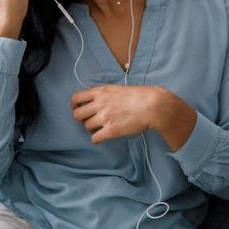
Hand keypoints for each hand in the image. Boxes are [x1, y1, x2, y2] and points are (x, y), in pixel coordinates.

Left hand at [71, 84, 196, 149]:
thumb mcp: (119, 89)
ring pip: (86, 127)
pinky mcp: (110, 131)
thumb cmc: (141, 96)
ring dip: (92, 128)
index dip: (75, 105)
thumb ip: (106, 95)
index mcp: (101, 91)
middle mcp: (100, 104)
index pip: (76, 98)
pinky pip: (94, 138)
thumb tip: (98, 102)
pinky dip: (97, 139)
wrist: (153, 105)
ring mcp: (104, 117)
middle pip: (77, 114)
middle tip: (90, 120)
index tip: (79, 109)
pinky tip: (104, 136)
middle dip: (81, 119)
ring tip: (102, 128)